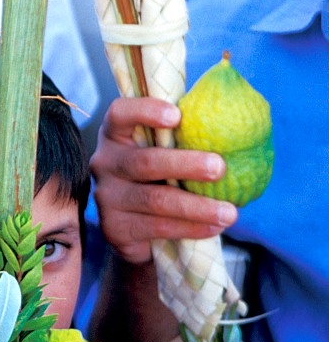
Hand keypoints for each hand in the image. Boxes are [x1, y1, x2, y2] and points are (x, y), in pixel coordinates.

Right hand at [90, 97, 237, 264]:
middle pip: (145, 162)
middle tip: (220, 168)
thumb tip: (236, 120)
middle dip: (186, 165)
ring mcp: (107, 197)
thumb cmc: (159, 178)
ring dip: (197, 206)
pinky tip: (213, 227)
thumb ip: (182, 136)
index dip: (145, 111)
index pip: (120, 114)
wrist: (135, 229)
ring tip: (229, 212)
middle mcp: (105, 163)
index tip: (177, 116)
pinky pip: (157, 226)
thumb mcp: (164, 152)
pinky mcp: (115, 228)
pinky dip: (190, 227)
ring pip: (155, 200)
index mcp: (116, 135)